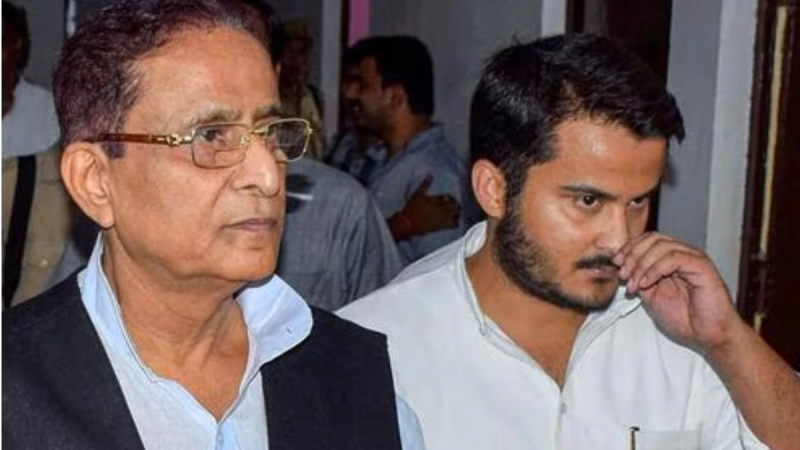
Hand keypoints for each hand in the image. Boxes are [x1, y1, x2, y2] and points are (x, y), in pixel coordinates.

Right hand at [389, 176, 460, 240]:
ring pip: (457, 215)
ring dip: (457, 213)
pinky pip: (455, 225)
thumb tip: (430, 175)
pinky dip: (456, 223)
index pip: (449, 197)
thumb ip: (425, 184)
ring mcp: (443, 218)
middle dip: (455, 205)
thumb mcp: (417, 194)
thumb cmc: (411, 208)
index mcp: (437, 199)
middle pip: (456, 206)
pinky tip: (452, 222)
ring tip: (453, 214)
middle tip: (451, 206)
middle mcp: (442, 209)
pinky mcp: (442, 226)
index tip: (446, 199)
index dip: (450, 197)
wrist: (408, 223)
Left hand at [613, 232, 743, 351]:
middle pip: (653, 238)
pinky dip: (655, 269)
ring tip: (634, 285)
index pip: (647, 240)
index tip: (615, 264)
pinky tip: (646, 284)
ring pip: (661, 246)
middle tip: (623, 275)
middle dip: (632, 255)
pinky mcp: (702, 267)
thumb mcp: (651, 296)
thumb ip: (639, 278)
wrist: (707, 335)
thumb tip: (620, 266)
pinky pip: (675, 258)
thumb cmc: (684, 318)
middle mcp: (683, 254)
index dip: (629, 248)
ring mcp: (693, 258)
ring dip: (641, 264)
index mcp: (671, 258)